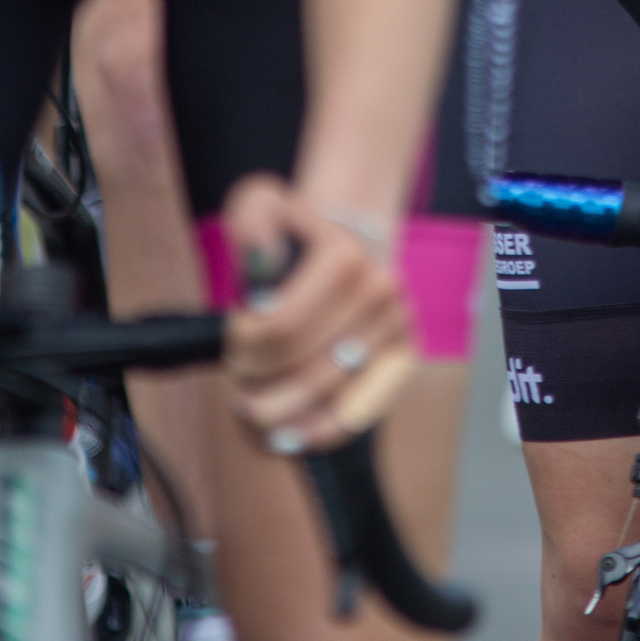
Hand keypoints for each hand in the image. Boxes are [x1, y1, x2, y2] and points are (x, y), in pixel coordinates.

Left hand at [220, 174, 412, 452]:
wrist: (351, 243)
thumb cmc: (296, 236)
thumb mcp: (262, 206)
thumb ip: (249, 219)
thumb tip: (260, 259)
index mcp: (345, 255)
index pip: (281, 327)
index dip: (243, 347)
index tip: (233, 342)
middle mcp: (381, 291)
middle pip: (302, 368)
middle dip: (257, 382)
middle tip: (239, 377)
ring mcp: (398, 327)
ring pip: (327, 396)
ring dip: (279, 411)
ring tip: (254, 407)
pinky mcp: (406, 358)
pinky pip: (359, 413)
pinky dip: (319, 431)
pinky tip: (288, 434)